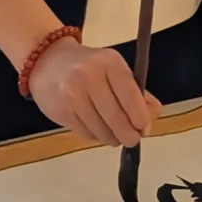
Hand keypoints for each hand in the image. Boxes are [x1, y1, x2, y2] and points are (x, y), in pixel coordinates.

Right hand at [28, 37, 161, 147]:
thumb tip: (154, 113)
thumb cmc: (88, 67)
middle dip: (129, 135)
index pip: (130, 95)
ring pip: (101, 130)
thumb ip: (137, 92)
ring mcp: (72, 94)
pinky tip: (97, 128)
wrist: (47, 62)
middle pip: (116, 117)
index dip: (141, 117)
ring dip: (113, 138)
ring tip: (115, 135)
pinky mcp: (61, 111)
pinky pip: (86, 134)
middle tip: (133, 139)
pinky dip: (97, 136)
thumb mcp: (114, 69)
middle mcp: (89, 76)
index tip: (144, 128)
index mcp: (109, 62)